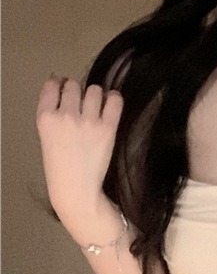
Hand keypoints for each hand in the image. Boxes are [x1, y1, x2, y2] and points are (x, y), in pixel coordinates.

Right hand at [36, 76, 123, 215]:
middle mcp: (65, 116)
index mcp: (45, 119)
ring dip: (95, 95)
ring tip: (96, 106)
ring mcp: (87, 121)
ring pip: (94, 89)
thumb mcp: (46, 136)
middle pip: (73, 85)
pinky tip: (111, 103)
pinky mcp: (107, 128)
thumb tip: (64, 88)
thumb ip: (53, 114)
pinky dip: (114, 98)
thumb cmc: (60, 166)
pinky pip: (115, 100)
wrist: (76, 189)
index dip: (59, 83)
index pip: (52, 86)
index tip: (63, 86)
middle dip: (77, 91)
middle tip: (81, 102)